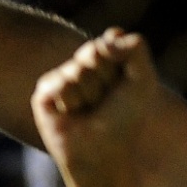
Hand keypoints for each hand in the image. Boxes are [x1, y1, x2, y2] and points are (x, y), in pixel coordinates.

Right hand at [31, 28, 164, 174]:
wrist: (102, 151)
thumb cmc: (124, 118)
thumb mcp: (143, 80)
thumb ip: (135, 49)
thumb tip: (110, 35)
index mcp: (106, 59)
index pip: (111, 40)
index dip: (120, 61)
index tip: (126, 81)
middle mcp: (83, 65)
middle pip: (94, 50)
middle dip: (106, 76)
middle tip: (106, 99)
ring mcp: (63, 77)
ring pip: (78, 69)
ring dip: (90, 93)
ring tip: (89, 110)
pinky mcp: (44, 93)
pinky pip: (60, 83)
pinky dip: (72, 101)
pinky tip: (71, 114)